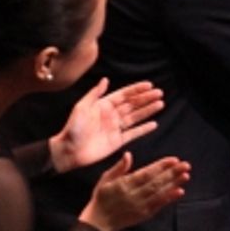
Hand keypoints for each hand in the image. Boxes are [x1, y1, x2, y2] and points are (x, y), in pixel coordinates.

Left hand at [48, 79, 163, 172]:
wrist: (69, 150)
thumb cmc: (73, 128)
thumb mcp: (82, 108)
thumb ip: (95, 94)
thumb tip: (105, 80)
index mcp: (103, 105)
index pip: (124, 95)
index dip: (137, 90)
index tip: (149, 85)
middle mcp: (111, 115)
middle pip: (132, 105)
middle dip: (146, 99)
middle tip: (160, 93)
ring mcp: (115, 128)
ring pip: (135, 117)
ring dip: (148, 111)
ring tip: (160, 104)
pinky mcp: (117, 141)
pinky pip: (133, 134)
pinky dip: (143, 129)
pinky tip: (154, 124)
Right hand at [81, 153, 190, 230]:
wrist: (99, 222)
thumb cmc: (102, 197)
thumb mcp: (105, 179)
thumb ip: (118, 168)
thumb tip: (128, 154)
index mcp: (124, 184)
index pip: (146, 173)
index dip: (161, 166)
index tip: (174, 160)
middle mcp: (133, 195)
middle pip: (156, 182)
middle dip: (172, 173)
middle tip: (186, 165)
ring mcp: (140, 206)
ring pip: (159, 193)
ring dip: (174, 184)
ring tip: (186, 176)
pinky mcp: (144, 214)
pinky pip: (159, 205)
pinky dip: (169, 198)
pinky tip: (179, 191)